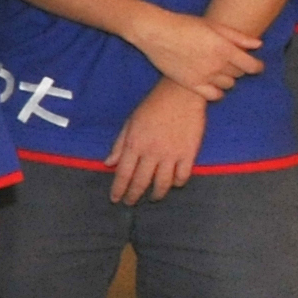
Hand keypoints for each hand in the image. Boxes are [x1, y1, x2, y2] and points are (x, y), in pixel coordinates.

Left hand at [108, 82, 210, 204]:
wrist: (181, 94)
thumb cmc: (153, 106)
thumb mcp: (130, 123)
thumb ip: (119, 145)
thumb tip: (108, 163)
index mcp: (134, 144)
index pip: (123, 174)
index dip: (118, 189)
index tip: (115, 199)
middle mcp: (152, 152)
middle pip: (141, 182)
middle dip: (133, 196)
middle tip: (130, 203)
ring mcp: (171, 154)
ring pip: (163, 183)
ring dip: (157, 194)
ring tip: (153, 198)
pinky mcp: (189, 153)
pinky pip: (183, 176)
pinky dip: (178, 183)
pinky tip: (174, 184)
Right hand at [119, 4, 256, 94]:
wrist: (156, 32)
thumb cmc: (184, 25)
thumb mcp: (213, 25)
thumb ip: (238, 37)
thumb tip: (258, 45)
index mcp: (224, 48)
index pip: (251, 66)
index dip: (257, 66)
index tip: (256, 65)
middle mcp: (216, 64)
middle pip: (239, 74)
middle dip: (239, 68)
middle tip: (232, 62)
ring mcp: (203, 75)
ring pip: (228, 85)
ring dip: (228, 79)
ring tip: (220, 70)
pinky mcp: (190, 83)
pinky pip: (213, 95)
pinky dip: (218, 92)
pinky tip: (214, 84)